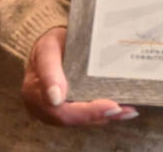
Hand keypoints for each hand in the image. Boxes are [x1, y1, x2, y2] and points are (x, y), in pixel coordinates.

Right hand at [22, 27, 137, 125]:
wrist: (51, 42)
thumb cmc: (50, 43)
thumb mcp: (47, 49)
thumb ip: (50, 71)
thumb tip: (56, 98)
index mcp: (34, 93)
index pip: (61, 110)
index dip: (87, 112)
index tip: (111, 106)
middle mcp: (43, 106)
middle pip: (73, 119)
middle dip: (100, 115)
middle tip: (124, 110)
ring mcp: (54, 109)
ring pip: (80, 119)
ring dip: (104, 116)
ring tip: (128, 111)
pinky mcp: (66, 107)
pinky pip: (83, 114)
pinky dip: (101, 113)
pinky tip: (120, 109)